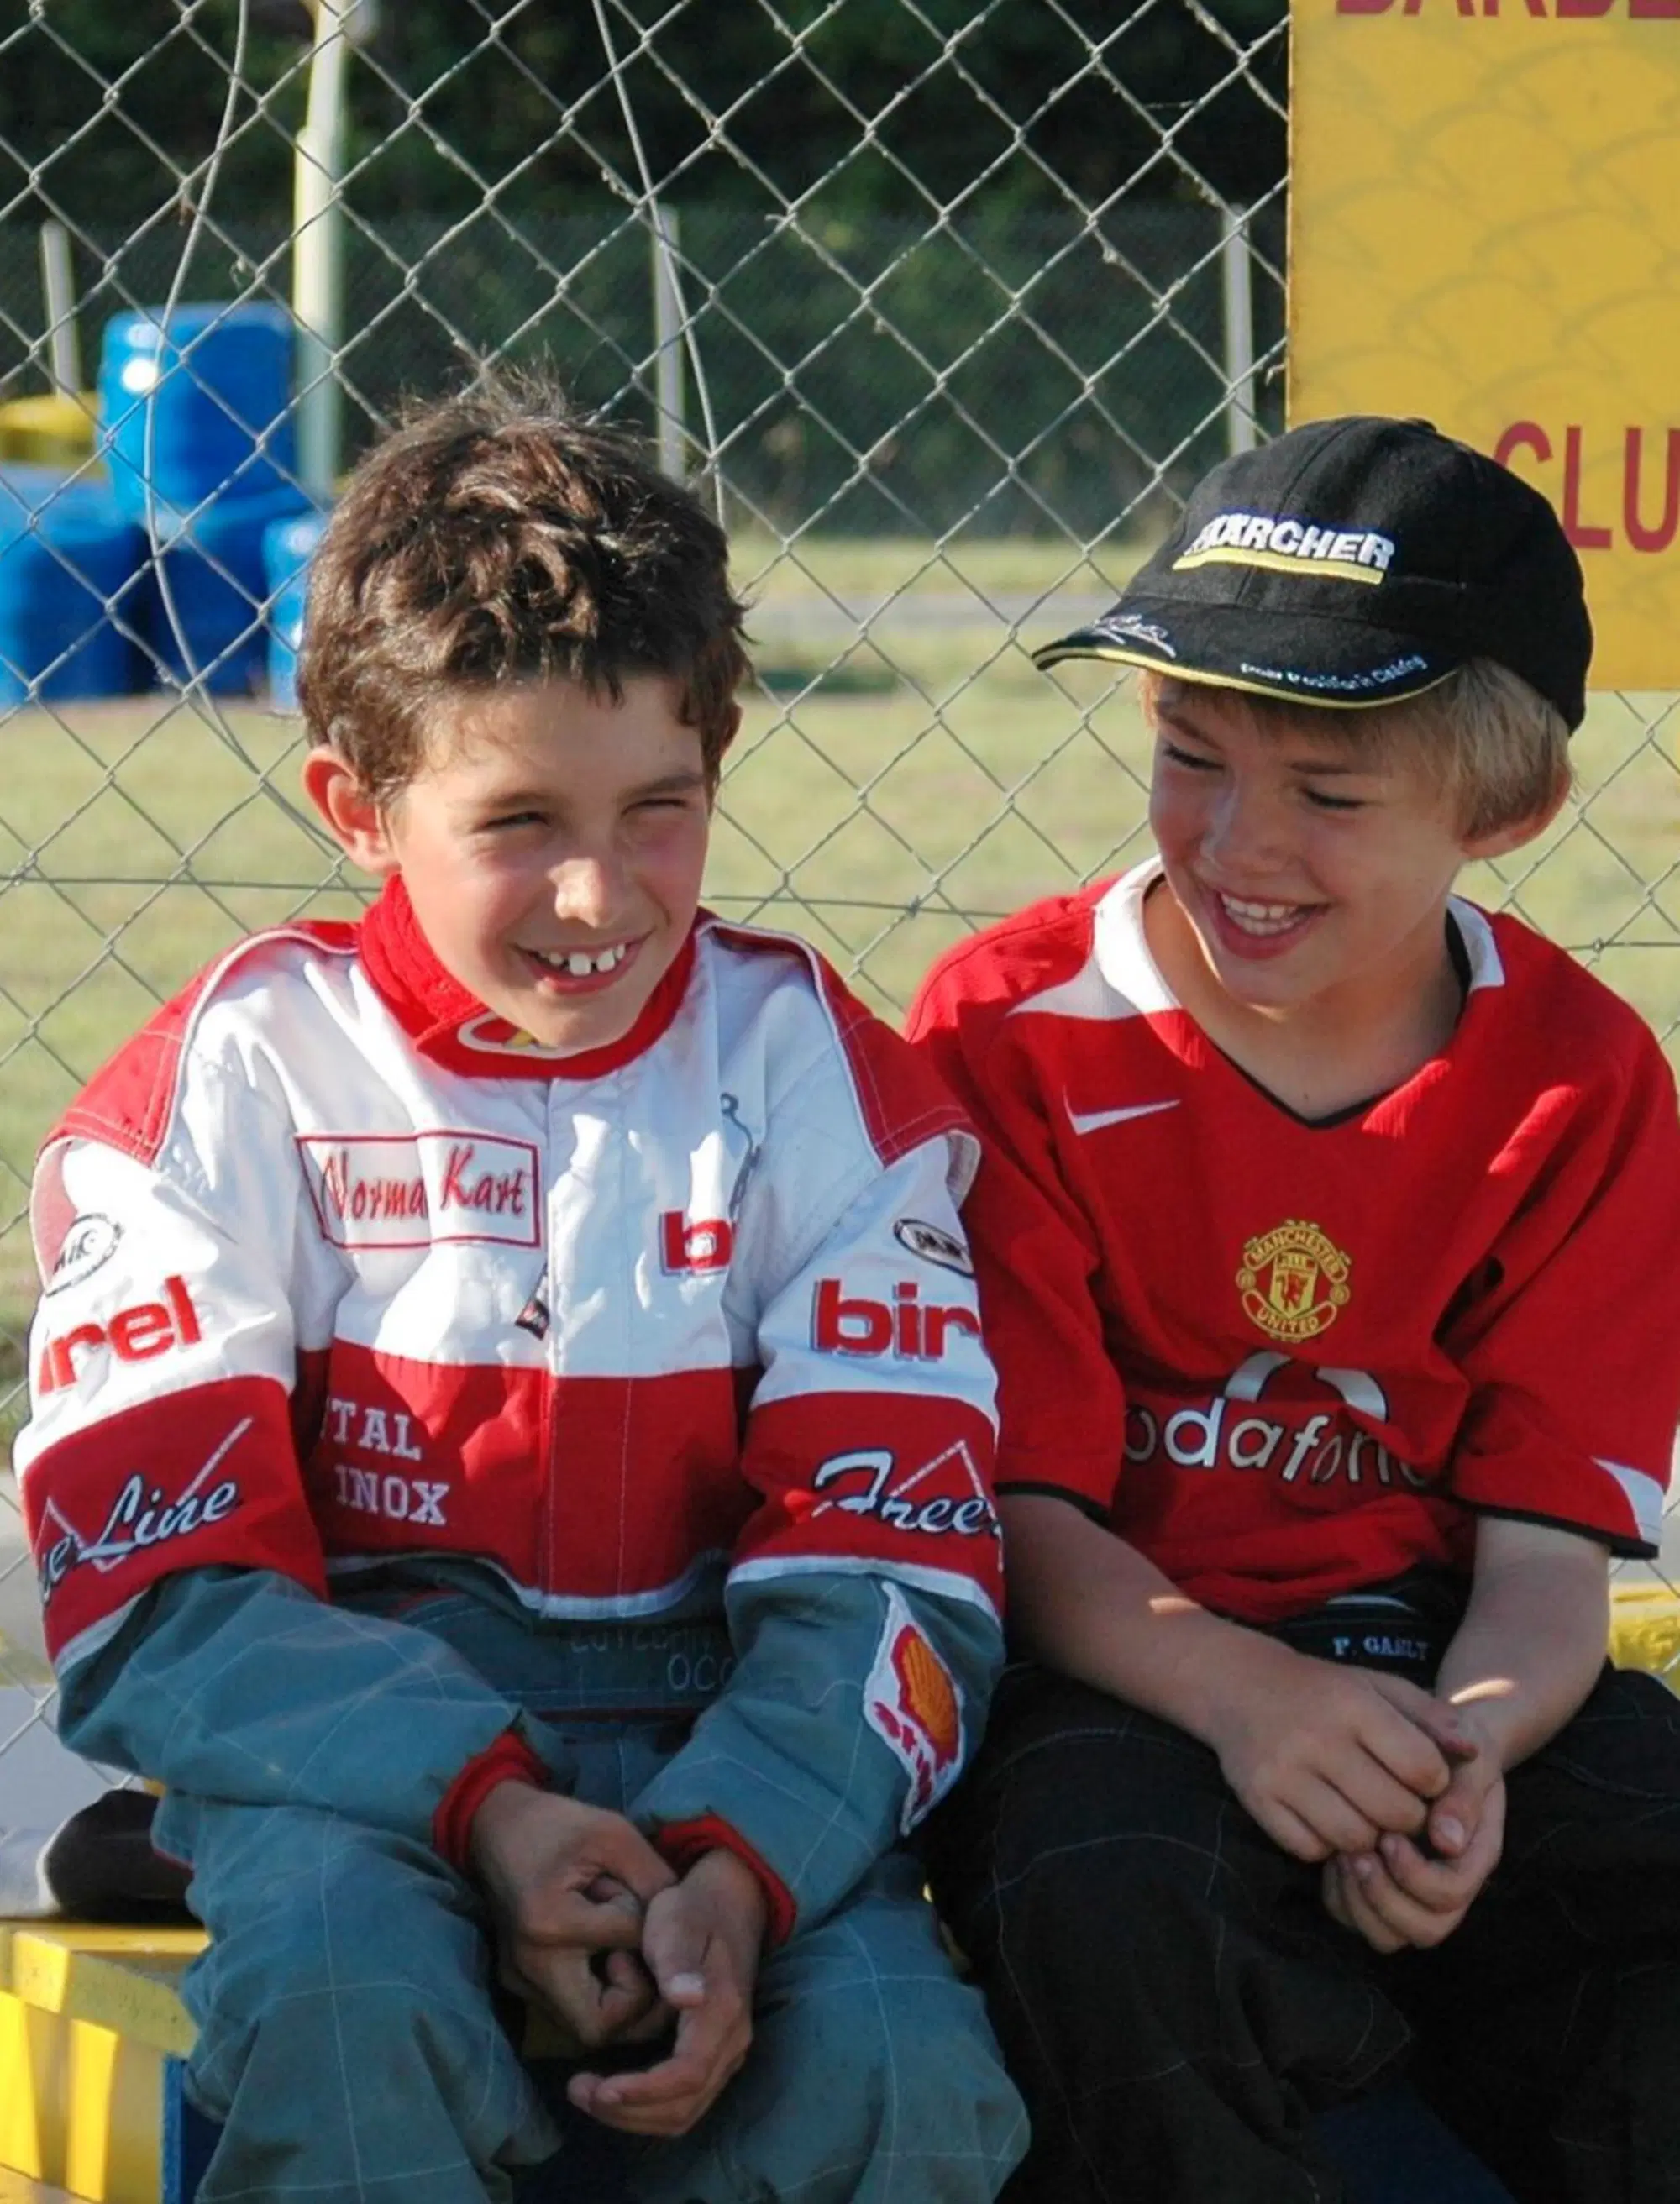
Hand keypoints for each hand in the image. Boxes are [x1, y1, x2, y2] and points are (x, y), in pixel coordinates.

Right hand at [469, 1781, 677, 2052]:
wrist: (494, 1826)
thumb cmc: (558, 1825)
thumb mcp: (615, 1835)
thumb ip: (653, 1881)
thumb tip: (689, 1926)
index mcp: (551, 1923)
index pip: (627, 1950)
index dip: (650, 1929)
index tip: (641, 1903)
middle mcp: (529, 1966)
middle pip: (598, 2028)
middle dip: (637, 2001)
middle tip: (646, 1955)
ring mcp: (519, 1981)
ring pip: (583, 2029)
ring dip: (617, 2000)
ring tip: (627, 1950)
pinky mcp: (517, 1984)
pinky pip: (567, 2012)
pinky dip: (596, 1994)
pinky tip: (605, 1954)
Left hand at [569, 1846, 768, 2137]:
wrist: (727, 1903)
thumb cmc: (692, 1912)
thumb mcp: (676, 1925)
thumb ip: (678, 1964)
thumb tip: (689, 1997)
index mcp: (722, 2013)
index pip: (687, 2075)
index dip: (643, 2091)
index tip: (600, 2090)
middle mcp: (732, 2043)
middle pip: (682, 2108)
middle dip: (628, 2111)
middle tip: (578, 2091)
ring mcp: (726, 2054)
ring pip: (682, 2114)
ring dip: (632, 2115)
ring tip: (586, 2094)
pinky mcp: (714, 2057)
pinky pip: (682, 2102)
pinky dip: (645, 2108)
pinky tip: (611, 2090)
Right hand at [1208, 1642, 1475, 1863]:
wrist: (1237, 1685)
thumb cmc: (1322, 1690)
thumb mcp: (1377, 1685)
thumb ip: (1431, 1716)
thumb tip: (1475, 1753)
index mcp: (1351, 1705)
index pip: (1421, 1769)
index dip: (1434, 1782)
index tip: (1423, 1778)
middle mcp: (1315, 1738)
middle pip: (1392, 1812)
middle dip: (1407, 1817)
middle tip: (1399, 1806)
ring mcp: (1282, 1772)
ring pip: (1354, 1838)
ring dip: (1369, 1836)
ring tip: (1365, 1813)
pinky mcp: (1258, 1798)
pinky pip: (1311, 1849)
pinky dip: (1326, 1843)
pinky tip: (1327, 1817)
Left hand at [1323, 1752, 1505, 1951]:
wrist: (1428, 1738)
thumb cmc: (1451, 1743)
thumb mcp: (1469, 1755)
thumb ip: (1462, 1795)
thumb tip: (1446, 1842)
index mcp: (1474, 1854)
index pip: (1452, 1893)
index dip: (1418, 1876)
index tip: (1389, 1836)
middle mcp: (1448, 1883)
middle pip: (1425, 1929)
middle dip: (1386, 1898)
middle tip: (1358, 1854)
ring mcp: (1412, 1890)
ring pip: (1389, 1936)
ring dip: (1361, 1904)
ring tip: (1343, 1856)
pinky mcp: (1377, 1887)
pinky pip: (1354, 1918)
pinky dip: (1340, 1898)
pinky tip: (1330, 1855)